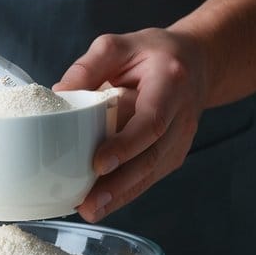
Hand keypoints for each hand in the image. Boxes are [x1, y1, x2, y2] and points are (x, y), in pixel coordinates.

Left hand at [53, 28, 209, 221]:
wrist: (196, 64)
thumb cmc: (154, 54)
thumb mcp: (119, 45)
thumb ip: (89, 66)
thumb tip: (59, 93)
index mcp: (170, 83)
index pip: (152, 120)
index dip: (126, 145)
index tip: (99, 163)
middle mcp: (182, 115)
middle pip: (152, 156)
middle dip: (120, 184)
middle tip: (88, 203)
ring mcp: (181, 139)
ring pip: (152, 173)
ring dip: (121, 195)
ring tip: (90, 209)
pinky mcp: (174, 154)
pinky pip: (150, 176)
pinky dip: (127, 192)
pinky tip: (102, 203)